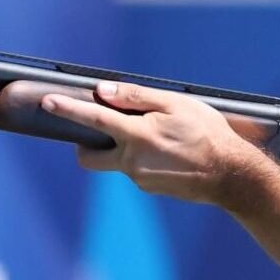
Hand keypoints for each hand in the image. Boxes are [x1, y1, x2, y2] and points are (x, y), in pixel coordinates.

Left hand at [40, 81, 261, 204]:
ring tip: (163, 139)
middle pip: (89, 157)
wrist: (231, 176)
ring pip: (117, 161)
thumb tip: (104, 91)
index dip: (68, 109)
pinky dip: (144, 160)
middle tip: (104, 132)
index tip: (48, 101)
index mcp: (137, 135)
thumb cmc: (208, 135)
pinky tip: (171, 155)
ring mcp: (139, 179)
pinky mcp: (150, 188)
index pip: (93, 119)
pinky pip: (136, 171)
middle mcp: (132, 161)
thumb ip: (137, 97)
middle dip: (86, 144)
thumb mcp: (177, 105)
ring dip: (127, 148)